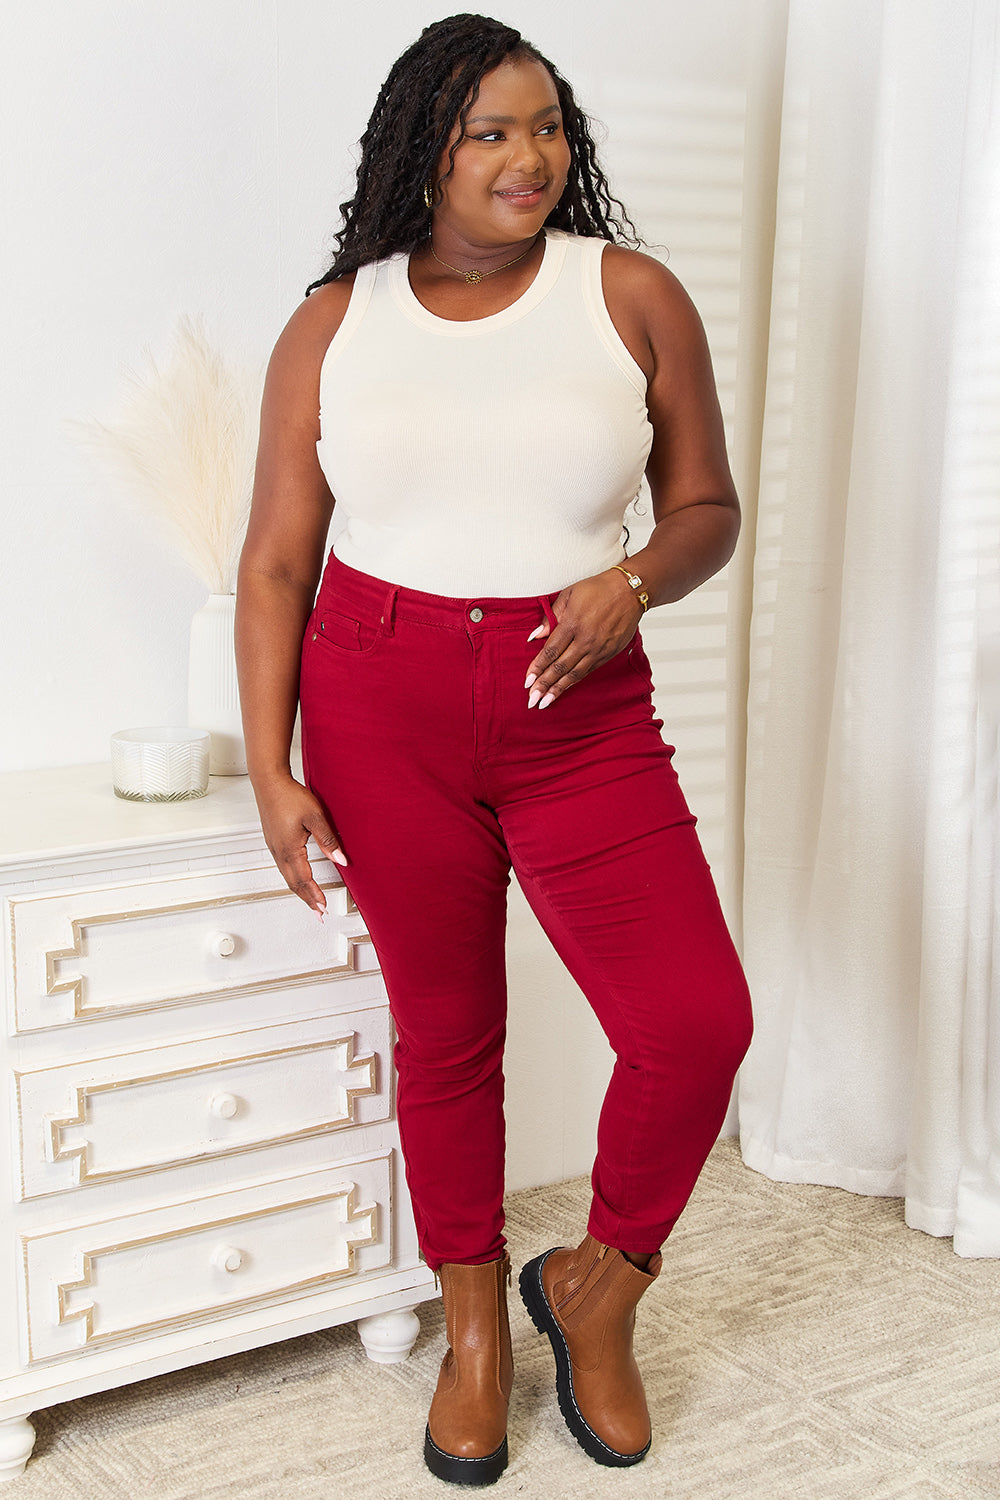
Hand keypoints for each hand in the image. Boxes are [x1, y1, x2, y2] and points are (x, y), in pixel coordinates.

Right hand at [253, 774, 346, 915]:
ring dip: (300, 890)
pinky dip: (293, 878)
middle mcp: (279, 852)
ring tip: (311, 900)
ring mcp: (274, 847)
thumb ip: (328, 840)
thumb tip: (342, 860)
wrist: (269, 781)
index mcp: (289, 849)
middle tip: (319, 912)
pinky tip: (299, 877)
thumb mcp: (315, 817)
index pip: (304, 880)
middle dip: (307, 899)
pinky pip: (283, 866)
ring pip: (287, 876)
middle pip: (293, 883)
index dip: (315, 895)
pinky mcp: (273, 841)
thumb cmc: (289, 796)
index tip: (324, 908)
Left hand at [524, 569, 643, 708]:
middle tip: (532, 700)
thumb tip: (536, 635)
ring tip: (545, 702)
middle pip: (560, 667)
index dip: (537, 668)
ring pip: (574, 674)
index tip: (527, 681)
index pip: (550, 651)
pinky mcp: (609, 653)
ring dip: (558, 689)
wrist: (630, 591)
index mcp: (572, 623)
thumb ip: (551, 616)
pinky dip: (574, 681)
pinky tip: (565, 689)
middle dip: (544, 685)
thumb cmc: (599, 589)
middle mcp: (585, 640)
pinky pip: (588, 671)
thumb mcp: (569, 595)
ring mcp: (598, 649)